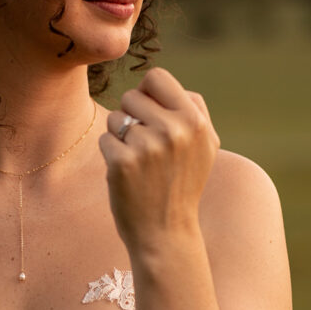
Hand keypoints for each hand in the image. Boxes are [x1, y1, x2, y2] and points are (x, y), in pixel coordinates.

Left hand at [99, 67, 219, 254]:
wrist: (166, 232)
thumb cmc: (182, 184)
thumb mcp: (205, 146)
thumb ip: (193, 109)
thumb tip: (163, 82)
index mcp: (195, 121)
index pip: (156, 77)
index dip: (148, 92)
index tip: (150, 113)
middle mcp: (173, 130)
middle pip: (131, 96)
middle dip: (132, 116)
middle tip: (145, 145)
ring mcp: (147, 146)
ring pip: (115, 118)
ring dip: (120, 136)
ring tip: (139, 161)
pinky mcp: (122, 163)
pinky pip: (105, 139)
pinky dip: (111, 154)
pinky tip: (127, 174)